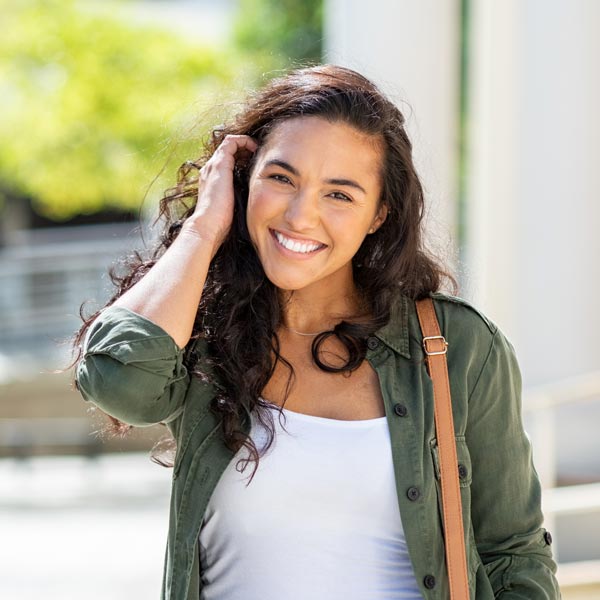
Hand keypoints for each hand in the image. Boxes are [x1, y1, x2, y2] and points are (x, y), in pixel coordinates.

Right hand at [183, 134, 257, 251]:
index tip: (256, 164)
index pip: (226, 162)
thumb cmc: (221, 224)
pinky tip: (256, 148)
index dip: (241, 158)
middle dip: (244, 150)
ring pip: (229, 144)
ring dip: (245, 143)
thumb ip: (240, 200)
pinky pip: (231, 142)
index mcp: (212, 180)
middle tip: (259, 154)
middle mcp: (210, 170)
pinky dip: (244, 141)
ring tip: (258, 149)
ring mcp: (213, 165)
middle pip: (227, 151)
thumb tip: (257, 205)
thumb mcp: (233, 207)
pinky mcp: (220, 164)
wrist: (208, 226)